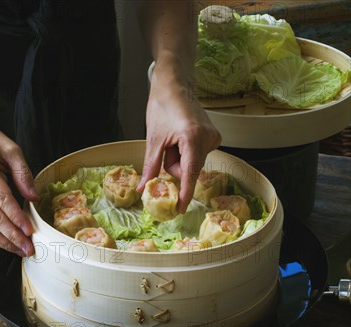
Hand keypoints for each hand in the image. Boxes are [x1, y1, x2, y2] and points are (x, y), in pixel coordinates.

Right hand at [0, 127, 38, 255]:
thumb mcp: (9, 149)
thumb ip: (23, 173)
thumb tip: (34, 198)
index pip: (2, 198)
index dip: (15, 216)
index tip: (29, 231)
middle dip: (11, 236)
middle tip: (28, 248)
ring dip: (2, 241)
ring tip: (20, 250)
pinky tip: (6, 243)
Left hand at [137, 76, 220, 212]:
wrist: (175, 85)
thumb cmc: (163, 105)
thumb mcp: (153, 139)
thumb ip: (151, 167)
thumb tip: (144, 188)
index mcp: (192, 138)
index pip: (189, 174)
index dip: (184, 194)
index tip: (180, 209)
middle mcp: (208, 138)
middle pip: (189, 170)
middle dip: (174, 165)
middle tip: (167, 146)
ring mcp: (214, 137)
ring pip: (193, 164)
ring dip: (180, 158)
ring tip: (174, 138)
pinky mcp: (215, 137)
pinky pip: (198, 156)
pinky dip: (187, 152)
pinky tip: (183, 137)